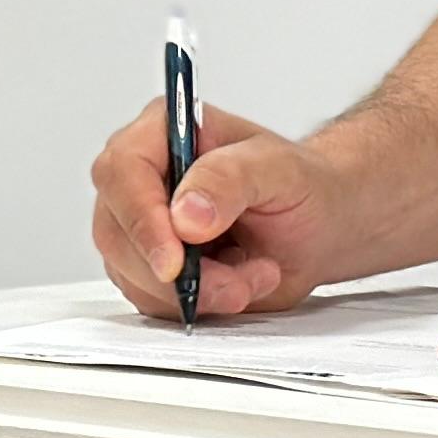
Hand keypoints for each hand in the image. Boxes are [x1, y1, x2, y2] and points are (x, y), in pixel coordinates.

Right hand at [87, 101, 353, 321]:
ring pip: (132, 275)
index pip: (122, 173)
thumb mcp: (279, 169)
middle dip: (177, 273)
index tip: (174, 262)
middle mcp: (140, 178)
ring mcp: (139, 227)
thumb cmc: (302, 185)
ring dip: (198, 292)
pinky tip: (239, 283)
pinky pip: (153, 302)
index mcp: (162, 132)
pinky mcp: (148, 269)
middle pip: (116, 232)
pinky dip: (199, 305)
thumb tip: (184, 215)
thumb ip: (230, 180)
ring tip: (253, 273)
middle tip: (237, 282)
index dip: (141, 221)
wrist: (320, 225)